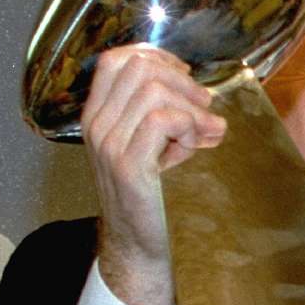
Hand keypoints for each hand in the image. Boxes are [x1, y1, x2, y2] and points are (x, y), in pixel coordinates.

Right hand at [82, 45, 225, 304]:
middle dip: (182, 82)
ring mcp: (109, 144)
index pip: (117, 59)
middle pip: (139, 68)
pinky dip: (187, 127)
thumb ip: (170, 117)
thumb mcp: (156, 147)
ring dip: (189, 108)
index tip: (186, 76)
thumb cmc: (154, 196)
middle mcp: (97, 125)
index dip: (157, 58)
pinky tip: (192, 147)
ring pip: (153, 91)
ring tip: (204, 134)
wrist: (141, 246)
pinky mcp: (128, 165)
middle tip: (205, 108)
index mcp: (99, 115)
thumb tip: (207, 98)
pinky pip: (162, 120)